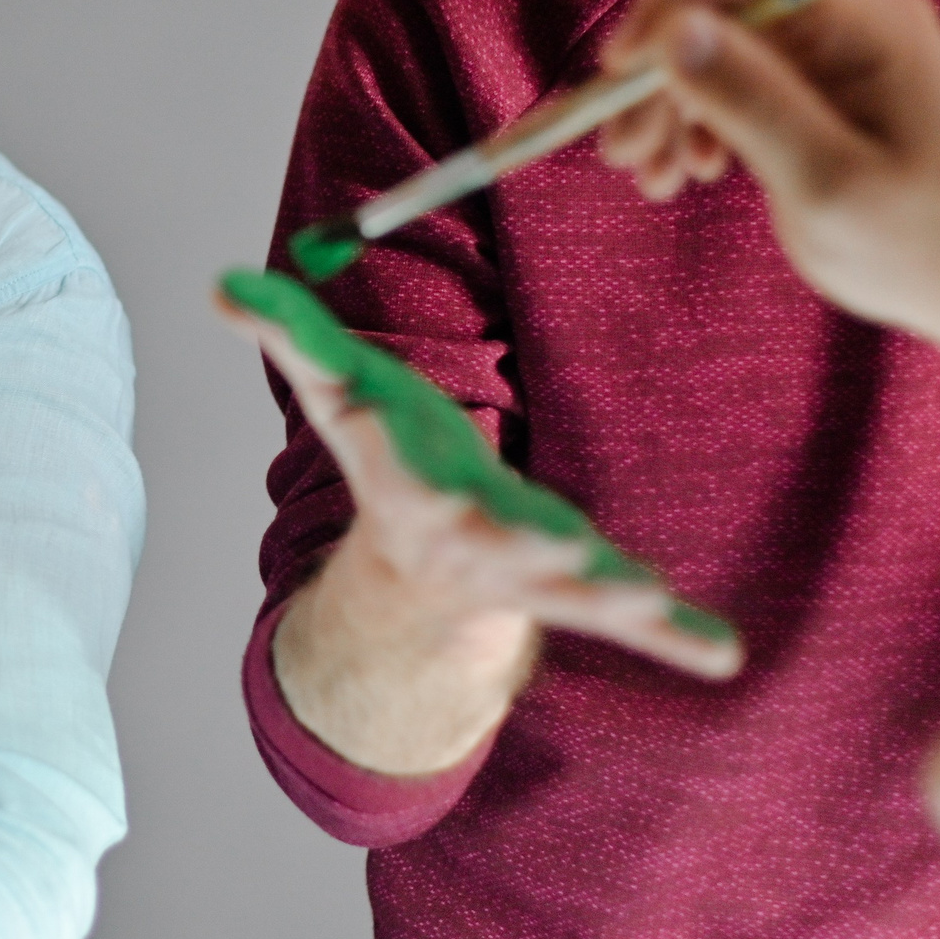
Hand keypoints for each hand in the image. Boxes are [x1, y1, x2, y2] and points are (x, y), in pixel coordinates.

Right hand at [226, 300, 739, 681]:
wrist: (423, 578)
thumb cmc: (392, 462)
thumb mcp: (337, 397)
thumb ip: (289, 337)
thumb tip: (215, 284)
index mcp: (401, 488)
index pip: (382, 461)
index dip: (377, 438)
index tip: (373, 417)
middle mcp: (462, 539)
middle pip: (489, 542)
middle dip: (523, 542)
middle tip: (562, 539)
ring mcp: (525, 572)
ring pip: (567, 591)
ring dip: (610, 596)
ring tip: (655, 602)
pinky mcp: (580, 591)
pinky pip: (629, 620)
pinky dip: (676, 639)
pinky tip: (724, 655)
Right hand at [595, 0, 939, 337]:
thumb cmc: (917, 245)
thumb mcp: (826, 183)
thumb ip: (752, 102)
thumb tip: (672, 32)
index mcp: (867, 21)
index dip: (667, 13)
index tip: (614, 74)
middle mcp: (850, 20)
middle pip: (723, 14)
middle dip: (660, 78)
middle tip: (618, 150)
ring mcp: (835, 54)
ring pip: (720, 52)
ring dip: (671, 109)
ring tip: (648, 178)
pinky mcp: (818, 90)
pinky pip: (738, 84)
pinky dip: (699, 125)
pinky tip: (687, 174)